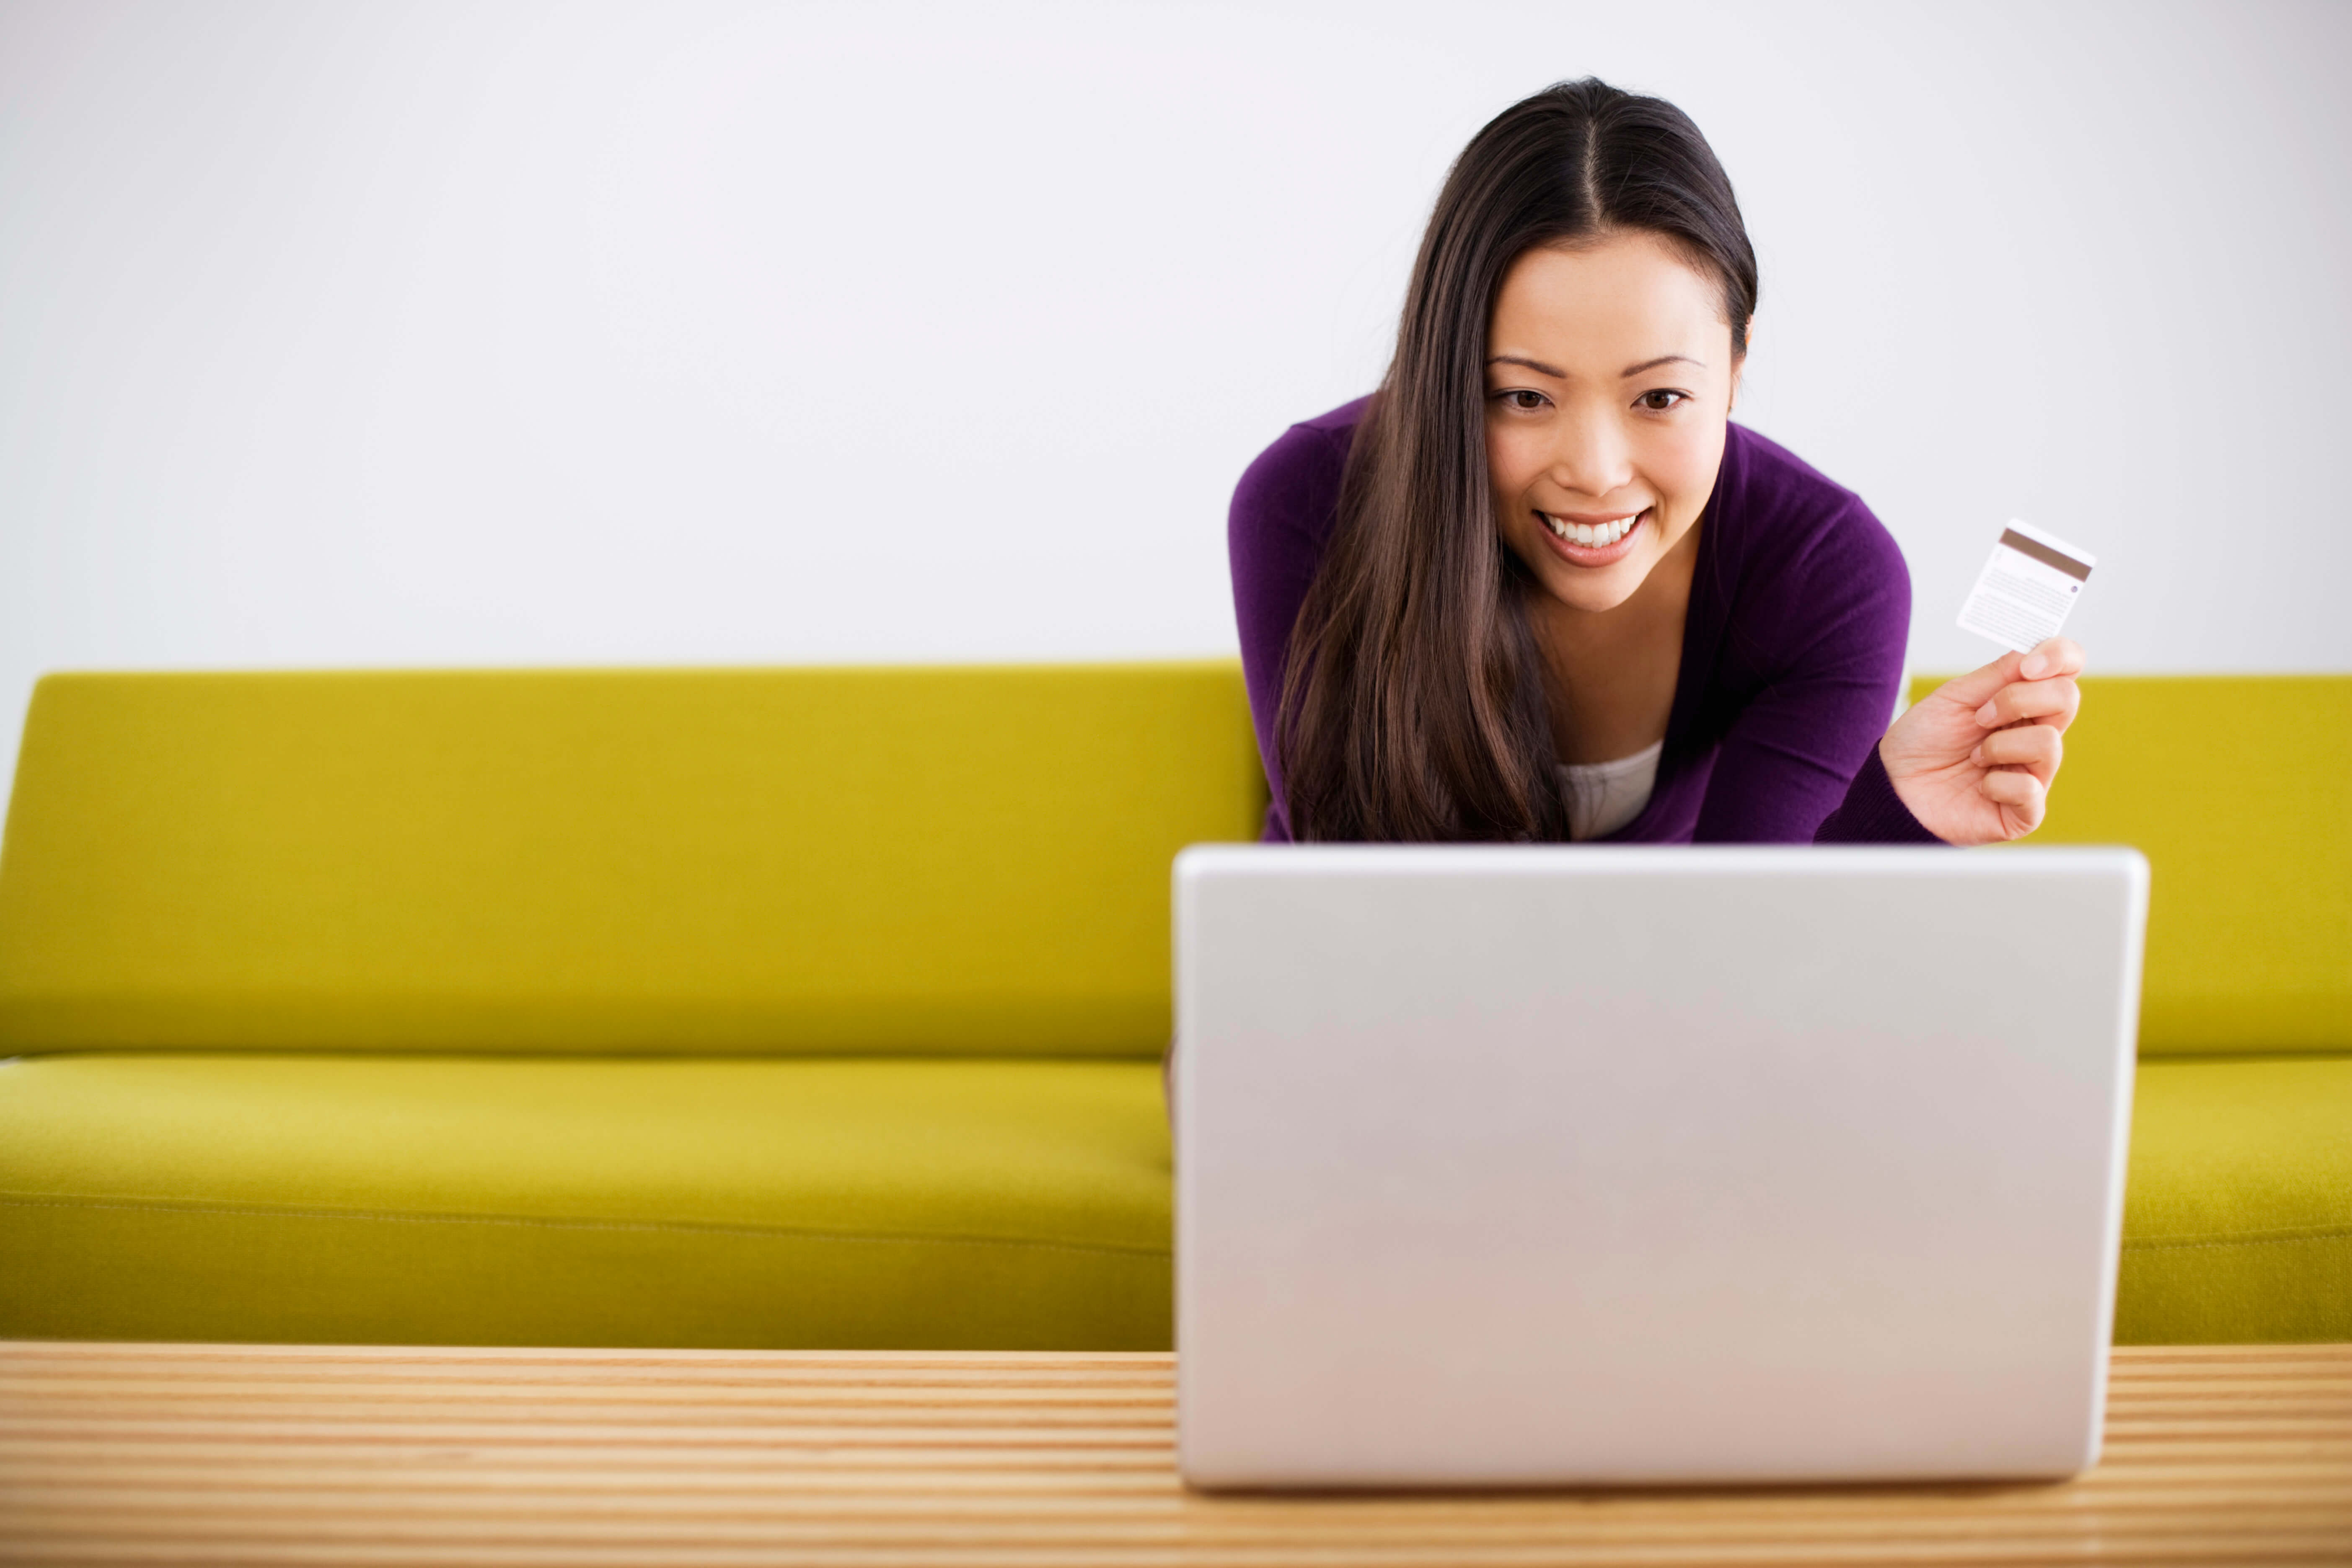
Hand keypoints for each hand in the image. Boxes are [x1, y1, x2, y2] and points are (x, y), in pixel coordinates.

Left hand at [1879, 637, 2083, 844]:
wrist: (1895, 786)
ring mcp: (2036, 772)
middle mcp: (2037, 733)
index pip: (2067, 668)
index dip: (2060, 657)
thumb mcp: (1954, 697)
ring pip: (2048, 743)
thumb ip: (1998, 675)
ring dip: (1999, 745)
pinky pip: (2030, 789)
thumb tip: (2035, 651)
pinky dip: (1995, 784)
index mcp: (2024, 701)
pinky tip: (1979, 787)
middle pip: (2066, 699)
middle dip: (2017, 700)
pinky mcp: (2026, 812)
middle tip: (1980, 716)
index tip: (2029, 664)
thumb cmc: (1924, 741)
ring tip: (1974, 757)